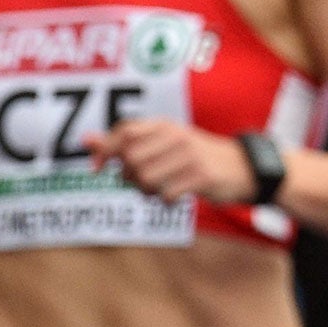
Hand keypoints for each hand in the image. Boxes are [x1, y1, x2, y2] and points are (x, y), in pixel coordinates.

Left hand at [86, 121, 254, 205]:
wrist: (241, 167)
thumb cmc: (194, 156)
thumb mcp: (163, 143)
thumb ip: (125, 142)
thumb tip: (86, 140)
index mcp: (164, 125)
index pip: (124, 132)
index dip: (105, 151)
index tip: (97, 169)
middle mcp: (176, 136)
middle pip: (131, 160)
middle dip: (128, 177)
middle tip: (141, 182)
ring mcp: (189, 155)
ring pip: (146, 179)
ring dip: (146, 192)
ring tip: (159, 189)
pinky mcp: (201, 176)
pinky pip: (166, 195)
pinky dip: (165, 200)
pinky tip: (175, 195)